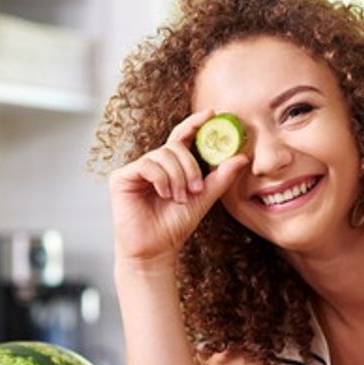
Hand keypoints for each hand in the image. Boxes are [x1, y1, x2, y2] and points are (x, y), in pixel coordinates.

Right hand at [109, 109, 248, 270]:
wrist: (156, 250)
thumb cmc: (175, 226)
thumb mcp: (203, 198)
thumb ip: (220, 177)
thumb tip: (241, 157)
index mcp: (170, 167)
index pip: (182, 137)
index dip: (194, 123)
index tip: (211, 114)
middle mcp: (152, 165)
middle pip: (175, 147)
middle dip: (190, 166)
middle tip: (195, 189)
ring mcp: (136, 170)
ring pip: (163, 155)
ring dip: (177, 177)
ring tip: (179, 198)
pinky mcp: (121, 177)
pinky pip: (147, 165)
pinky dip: (161, 179)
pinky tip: (164, 194)